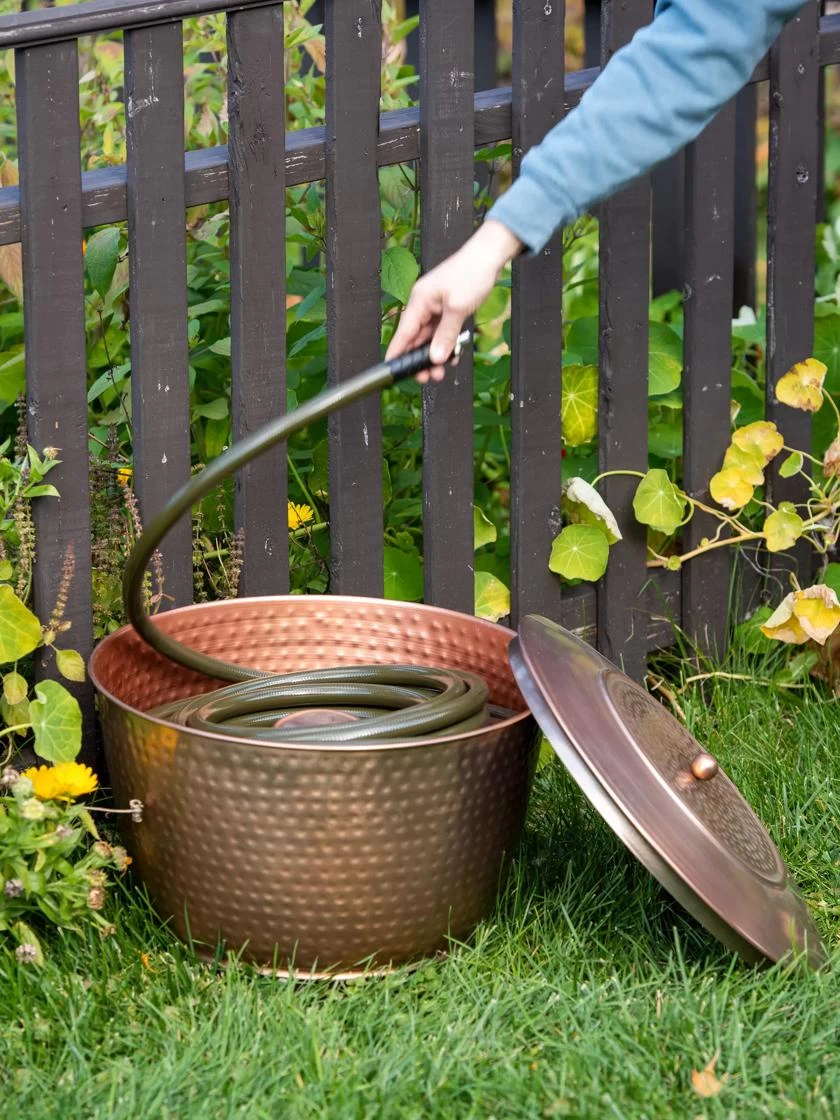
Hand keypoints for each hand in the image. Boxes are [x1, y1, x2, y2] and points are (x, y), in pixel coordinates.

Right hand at [385, 219, 523, 382]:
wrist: (489, 255)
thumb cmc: (471, 273)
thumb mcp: (458, 308)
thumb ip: (445, 336)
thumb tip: (434, 358)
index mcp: (419, 301)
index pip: (403, 333)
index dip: (397, 354)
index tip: (393, 372)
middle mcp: (423, 304)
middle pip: (415, 339)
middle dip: (421, 359)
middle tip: (430, 377)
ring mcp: (435, 307)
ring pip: (430, 338)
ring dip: (436, 354)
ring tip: (443, 370)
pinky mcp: (447, 309)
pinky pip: (442, 332)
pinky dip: (447, 344)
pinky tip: (454, 355)